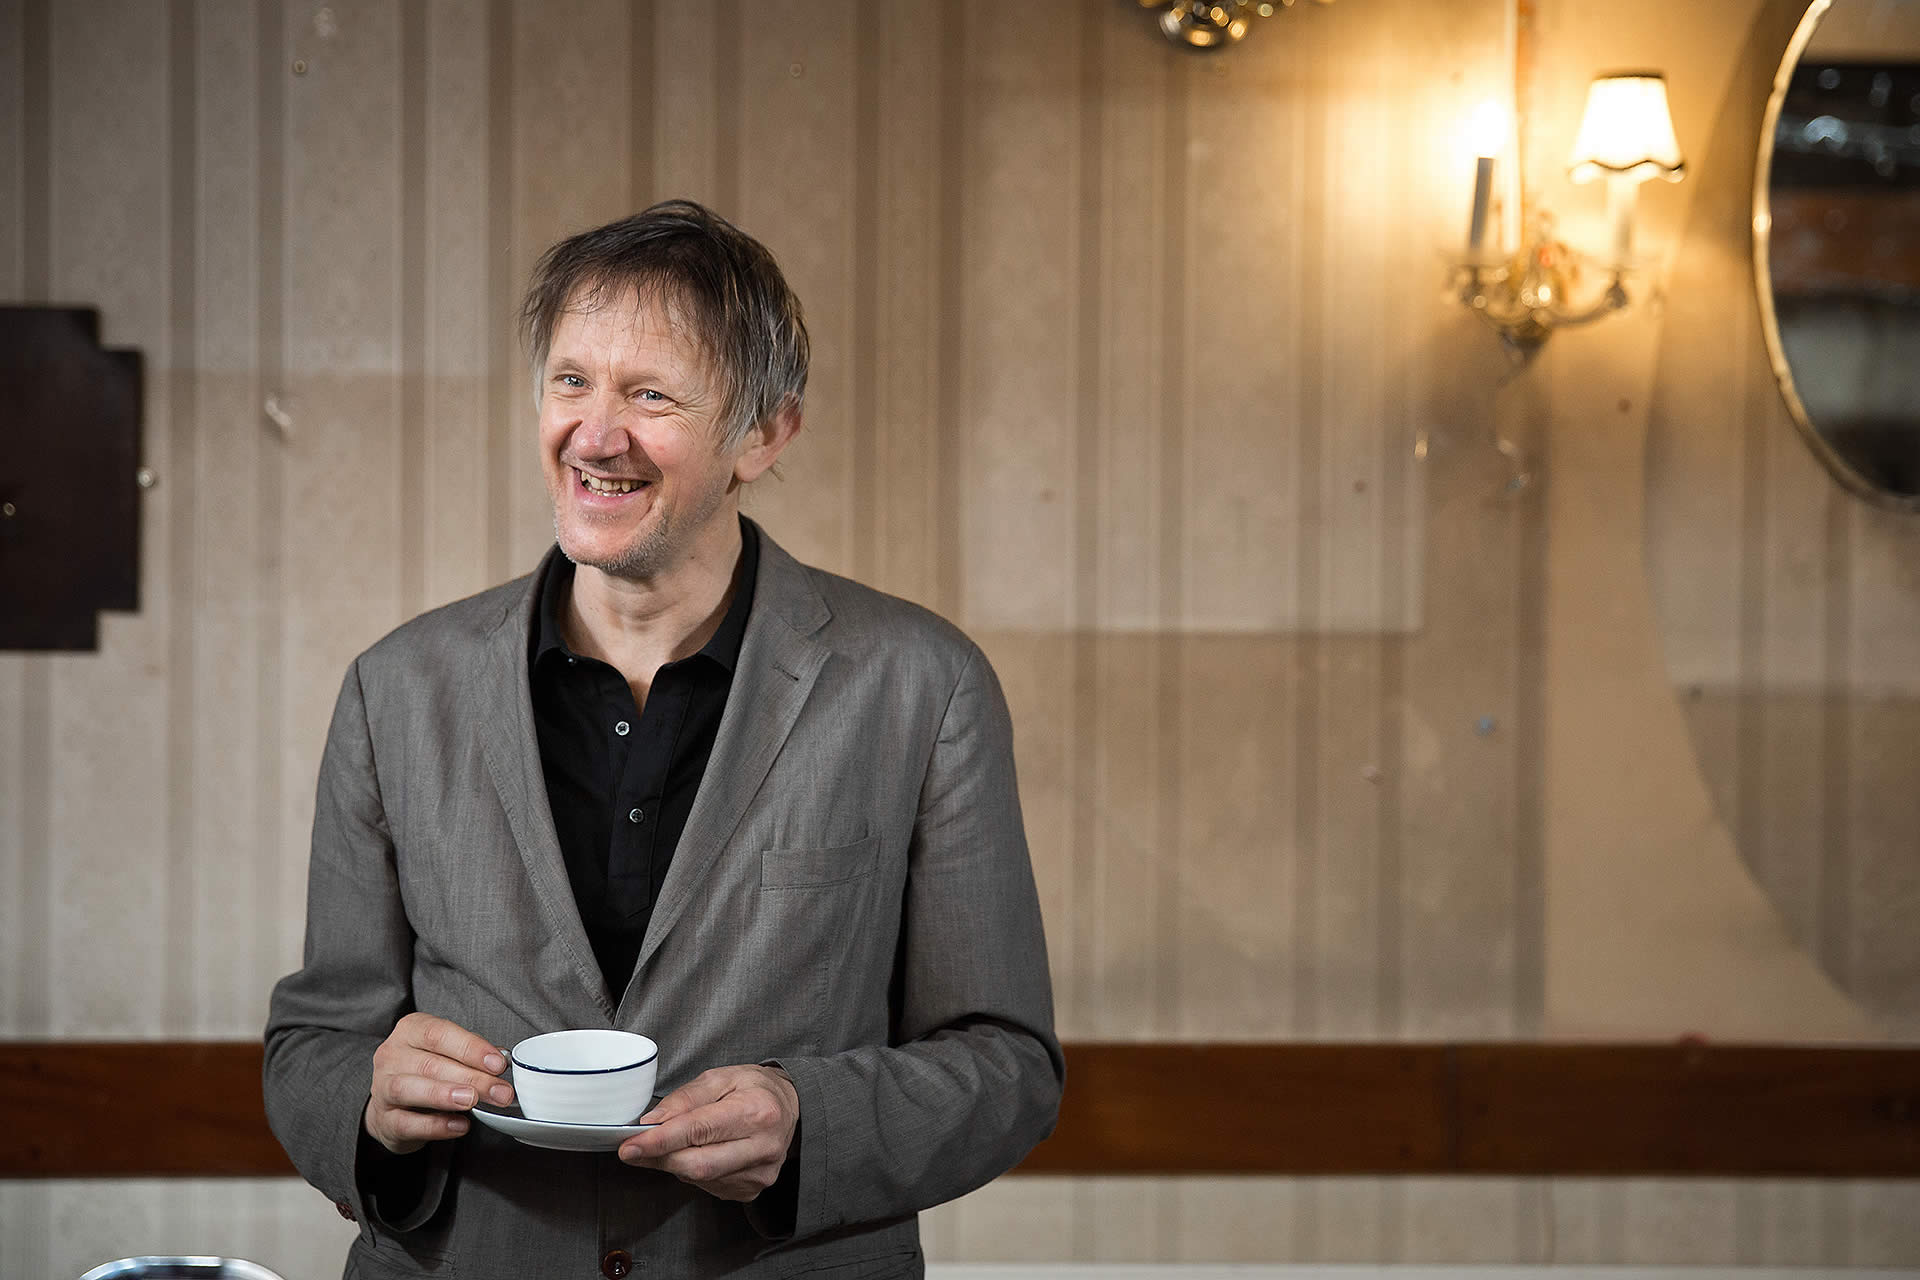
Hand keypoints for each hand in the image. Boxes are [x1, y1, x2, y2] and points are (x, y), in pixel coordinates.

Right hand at [363, 1012, 513, 1154]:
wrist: (392, 1102)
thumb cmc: (425, 1071)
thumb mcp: (447, 1052)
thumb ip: (472, 1054)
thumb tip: (501, 1061)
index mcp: (411, 1030)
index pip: (439, 1034)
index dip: (471, 1048)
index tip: (497, 1064)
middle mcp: (392, 1056)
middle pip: (430, 1064)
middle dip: (471, 1078)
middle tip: (499, 1091)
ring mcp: (382, 1088)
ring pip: (408, 1089)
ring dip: (444, 1095)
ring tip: (471, 1101)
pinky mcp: (383, 1120)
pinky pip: (406, 1123)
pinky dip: (435, 1126)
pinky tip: (459, 1125)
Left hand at [617, 1064, 798, 1200]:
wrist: (790, 1107)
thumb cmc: (754, 1088)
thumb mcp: (720, 1077)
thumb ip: (685, 1099)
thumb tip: (652, 1122)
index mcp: (757, 1111)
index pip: (699, 1130)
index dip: (660, 1141)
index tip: (630, 1146)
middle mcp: (763, 1147)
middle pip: (697, 1164)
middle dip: (660, 1157)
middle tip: (636, 1147)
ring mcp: (759, 1173)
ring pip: (699, 1178)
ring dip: (675, 1163)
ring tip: (675, 1142)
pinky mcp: (752, 1189)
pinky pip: (708, 1186)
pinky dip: (693, 1171)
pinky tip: (699, 1153)